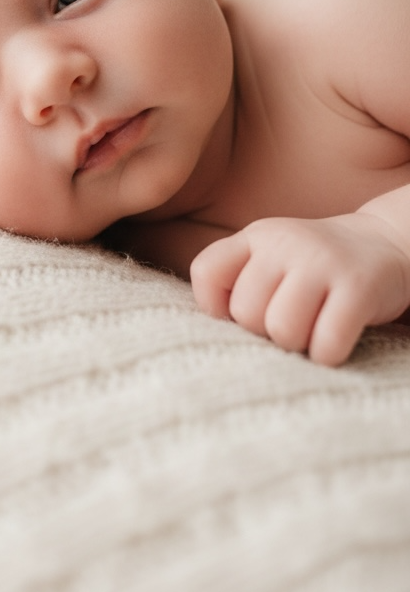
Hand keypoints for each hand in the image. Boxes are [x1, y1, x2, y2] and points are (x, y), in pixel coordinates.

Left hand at [189, 213, 409, 365]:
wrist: (386, 242)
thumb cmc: (316, 264)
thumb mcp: (272, 254)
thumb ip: (239, 279)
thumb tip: (211, 329)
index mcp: (257, 236)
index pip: (206, 271)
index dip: (214, 306)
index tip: (238, 317)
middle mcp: (285, 242)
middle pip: (246, 312)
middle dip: (265, 331)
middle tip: (291, 322)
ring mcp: (322, 262)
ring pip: (282, 330)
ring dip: (298, 344)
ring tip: (312, 329)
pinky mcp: (357, 288)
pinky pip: (326, 344)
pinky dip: (327, 355)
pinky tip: (334, 342)